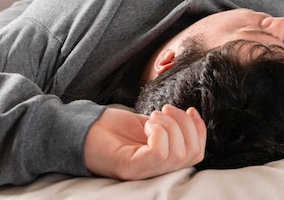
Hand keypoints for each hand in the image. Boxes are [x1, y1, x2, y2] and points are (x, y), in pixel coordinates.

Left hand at [85, 105, 205, 179]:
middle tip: (164, 111)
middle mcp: (155, 172)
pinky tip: (146, 124)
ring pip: (178, 154)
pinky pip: (159, 153)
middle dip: (186, 125)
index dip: (200, 130)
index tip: (190, 110)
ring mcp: (143, 172)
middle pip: (192, 154)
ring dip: (170, 126)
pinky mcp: (130, 169)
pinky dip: (159, 132)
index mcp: (163, 161)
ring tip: (153, 117)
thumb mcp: (151, 125)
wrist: (83, 128)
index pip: (197, 154)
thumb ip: (171, 128)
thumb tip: (193, 118)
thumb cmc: (114, 128)